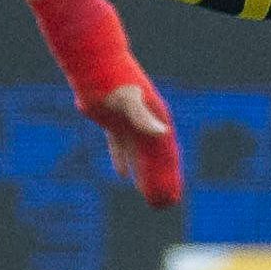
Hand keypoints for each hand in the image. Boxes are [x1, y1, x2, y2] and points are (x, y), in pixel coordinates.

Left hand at [88, 80, 184, 206]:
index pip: (167, 154)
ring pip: (140, 156)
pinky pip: (120, 147)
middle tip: (163, 204)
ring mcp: (131, 123)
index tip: (173, 195)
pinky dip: (122, 160)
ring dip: (144, 174)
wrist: (97, 65)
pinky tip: (122, 176)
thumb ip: (144, 117)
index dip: (171, 176)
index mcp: (156, 119)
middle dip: (161, 181)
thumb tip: (162, 133)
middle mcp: (147, 123)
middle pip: (156, 159)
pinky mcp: (114, 123)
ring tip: (148, 195)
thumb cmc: (115, 81)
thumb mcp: (130, 99)